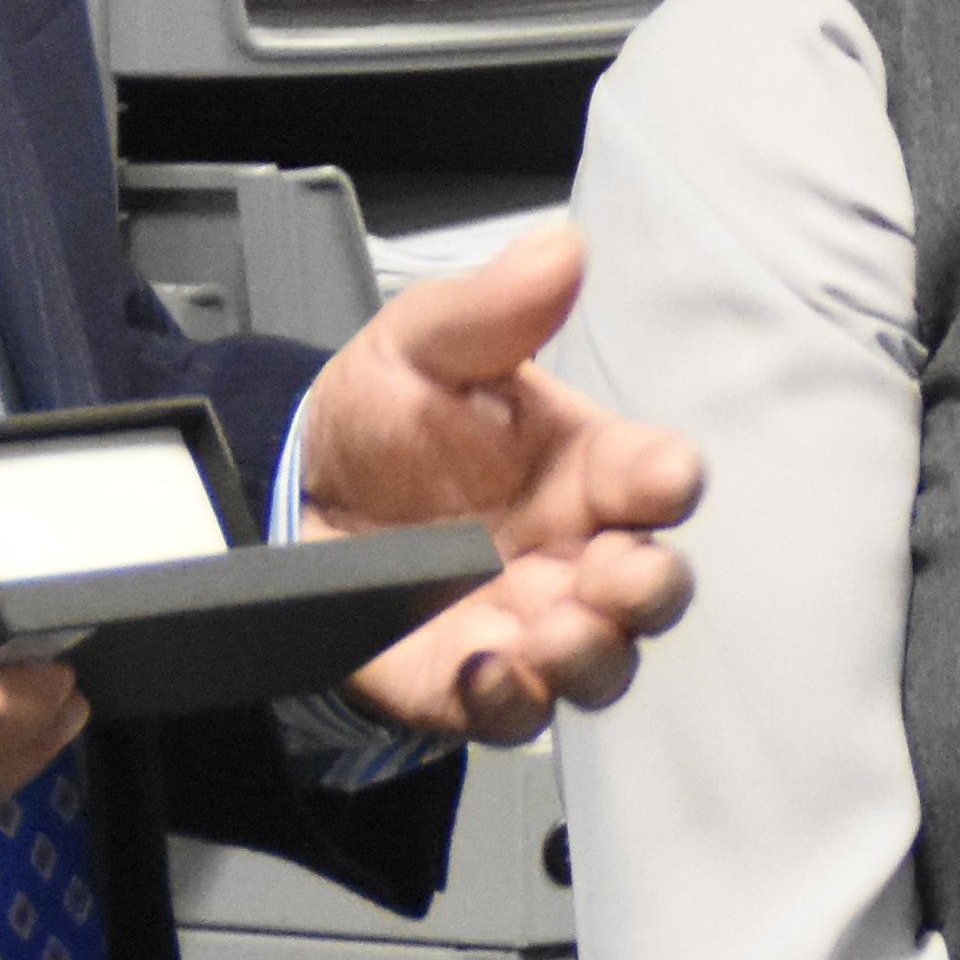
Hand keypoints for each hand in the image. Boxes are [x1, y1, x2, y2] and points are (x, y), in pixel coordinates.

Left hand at [288, 221, 701, 744]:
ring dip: (591, 652)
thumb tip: (562, 246)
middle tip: (614, 575)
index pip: (656, 477)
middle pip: (651, 586)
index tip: (662, 476)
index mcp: (584, 465)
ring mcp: (528, 623)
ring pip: (601, 661)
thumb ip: (494, 308)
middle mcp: (573, 551)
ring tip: (553, 632)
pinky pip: (514, 713)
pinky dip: (511, 701)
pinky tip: (483, 669)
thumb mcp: (425, 344)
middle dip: (648, 587)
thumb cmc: (386, 413)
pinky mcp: (468, 682)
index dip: (668, 479)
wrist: (291, 487)